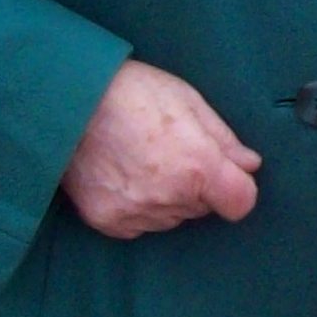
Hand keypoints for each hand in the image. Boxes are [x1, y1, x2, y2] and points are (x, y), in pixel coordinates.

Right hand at [62, 60, 260, 239]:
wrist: (66, 101)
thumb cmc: (131, 92)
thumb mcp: (188, 101)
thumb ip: (224, 139)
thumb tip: (249, 165)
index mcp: (198, 165)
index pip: (241, 203)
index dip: (237, 188)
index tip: (226, 175)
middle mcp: (171, 196)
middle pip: (203, 207)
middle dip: (197, 185)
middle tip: (169, 151)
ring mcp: (138, 212)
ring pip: (172, 217)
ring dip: (168, 197)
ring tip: (141, 159)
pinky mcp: (108, 221)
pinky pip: (140, 224)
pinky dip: (138, 206)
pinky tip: (123, 174)